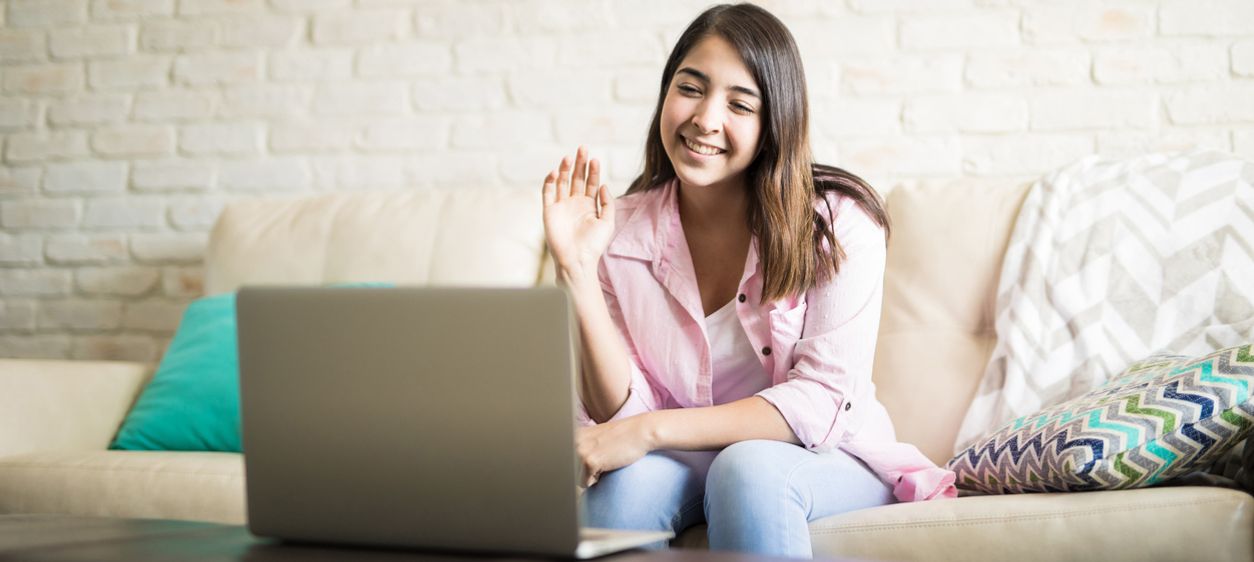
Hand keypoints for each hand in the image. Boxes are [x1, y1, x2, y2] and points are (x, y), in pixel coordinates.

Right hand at [542, 146, 614, 284]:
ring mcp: (561, 206)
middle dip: (579, 164)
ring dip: (564, 169)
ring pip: (561, 182)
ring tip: (569, 157)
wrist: (577, 260)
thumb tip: (604, 185)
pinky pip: (547, 192)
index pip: (591, 183)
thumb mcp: (608, 222)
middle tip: (582, 148)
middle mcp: (574, 203)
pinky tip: (555, 171)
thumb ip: (607, 203)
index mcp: (589, 205)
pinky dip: (549, 181)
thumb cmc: (594, 245)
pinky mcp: (549, 211)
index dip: (593, 171)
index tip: (595, 159)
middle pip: (576, 178)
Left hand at [576, 415, 653, 487]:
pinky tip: (610, 464)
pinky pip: (586, 483)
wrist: (641, 431)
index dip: (582, 466)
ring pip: (577, 478)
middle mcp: (573, 441)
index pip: (569, 462)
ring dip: (591, 476)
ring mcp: (580, 451)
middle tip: (605, 458)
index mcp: (574, 435)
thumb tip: (572, 469)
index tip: (595, 458)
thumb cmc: (624, 437)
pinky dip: (598, 480)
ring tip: (607, 460)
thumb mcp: (597, 438)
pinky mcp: (589, 461)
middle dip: (586, 471)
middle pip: (572, 471)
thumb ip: (584, 447)